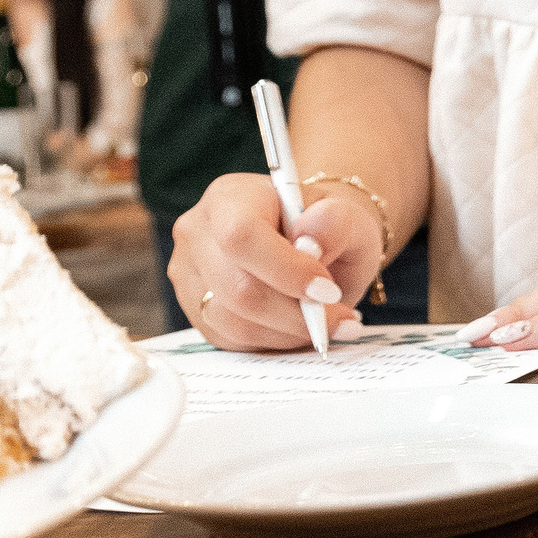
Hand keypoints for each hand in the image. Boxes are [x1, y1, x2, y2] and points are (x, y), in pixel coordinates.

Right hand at [168, 171, 377, 349]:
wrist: (311, 244)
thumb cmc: (324, 228)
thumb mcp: (346, 217)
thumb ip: (335, 223)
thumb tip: (312, 239)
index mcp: (230, 197)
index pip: (241, 236)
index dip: (286, 271)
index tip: (328, 291)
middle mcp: (199, 232)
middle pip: (238, 288)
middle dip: (296, 313)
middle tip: (339, 316)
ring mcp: (191, 275)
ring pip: (235, 322)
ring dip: (290, 331)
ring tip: (326, 320)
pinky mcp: (197, 311)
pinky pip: (234, 340)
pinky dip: (275, 340)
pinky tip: (299, 325)